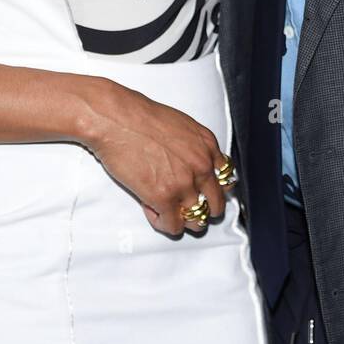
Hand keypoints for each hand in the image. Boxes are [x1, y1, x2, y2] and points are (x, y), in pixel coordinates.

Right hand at [76, 76, 230, 234]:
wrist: (117, 119)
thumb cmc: (140, 117)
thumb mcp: (181, 125)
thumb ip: (194, 147)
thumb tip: (190, 165)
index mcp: (207, 146)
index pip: (225, 180)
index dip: (213, 190)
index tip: (204, 194)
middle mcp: (202, 166)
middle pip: (217, 204)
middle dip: (204, 210)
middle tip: (188, 209)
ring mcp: (184, 184)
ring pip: (198, 220)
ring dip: (183, 218)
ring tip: (167, 209)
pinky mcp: (164, 198)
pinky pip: (173, 226)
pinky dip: (162, 222)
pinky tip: (150, 208)